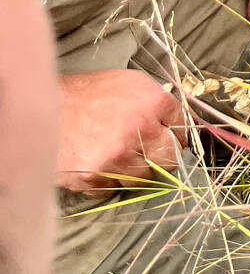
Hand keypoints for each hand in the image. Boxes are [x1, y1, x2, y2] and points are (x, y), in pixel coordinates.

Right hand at [58, 69, 186, 194]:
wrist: (44, 108)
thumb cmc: (87, 94)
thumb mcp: (128, 84)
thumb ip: (154, 102)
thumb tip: (175, 122)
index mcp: (151, 101)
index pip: (181, 126)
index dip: (176, 133)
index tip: (170, 138)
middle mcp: (139, 129)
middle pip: (170, 158)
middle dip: (163, 157)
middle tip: (150, 155)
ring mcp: (118, 157)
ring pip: (144, 178)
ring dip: (135, 172)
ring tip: (118, 159)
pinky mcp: (96, 178)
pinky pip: (114, 189)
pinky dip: (109, 181)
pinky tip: (98, 165)